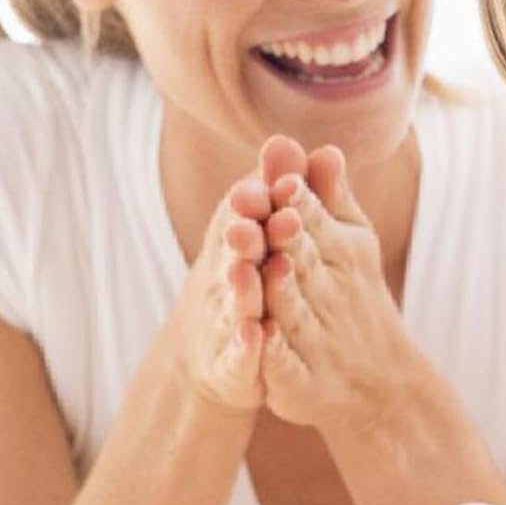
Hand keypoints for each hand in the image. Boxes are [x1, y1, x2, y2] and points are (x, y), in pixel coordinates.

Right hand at [171, 186, 267, 416]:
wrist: (218, 357)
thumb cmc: (247, 281)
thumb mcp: (262, 235)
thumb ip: (278, 192)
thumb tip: (287, 140)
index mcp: (240, 242)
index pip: (247, 216)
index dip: (257, 199)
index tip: (276, 182)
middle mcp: (226, 277)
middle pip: (236, 255)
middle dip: (244, 237)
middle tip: (253, 221)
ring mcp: (224, 322)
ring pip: (233, 302)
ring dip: (239, 286)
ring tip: (247, 270)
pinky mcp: (229, 364)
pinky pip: (237, 355)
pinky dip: (244, 346)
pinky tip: (254, 336)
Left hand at [242, 138, 421, 429]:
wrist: (379, 384)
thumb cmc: (356, 300)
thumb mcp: (351, 246)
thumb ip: (332, 199)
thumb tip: (325, 147)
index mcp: (339, 257)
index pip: (315, 223)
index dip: (299, 204)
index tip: (284, 181)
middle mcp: (330, 296)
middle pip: (303, 263)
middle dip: (285, 239)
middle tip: (268, 213)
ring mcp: (316, 341)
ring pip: (293, 313)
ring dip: (279, 292)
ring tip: (263, 268)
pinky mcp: (301, 382)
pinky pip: (286, 367)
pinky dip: (275, 355)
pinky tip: (260, 339)